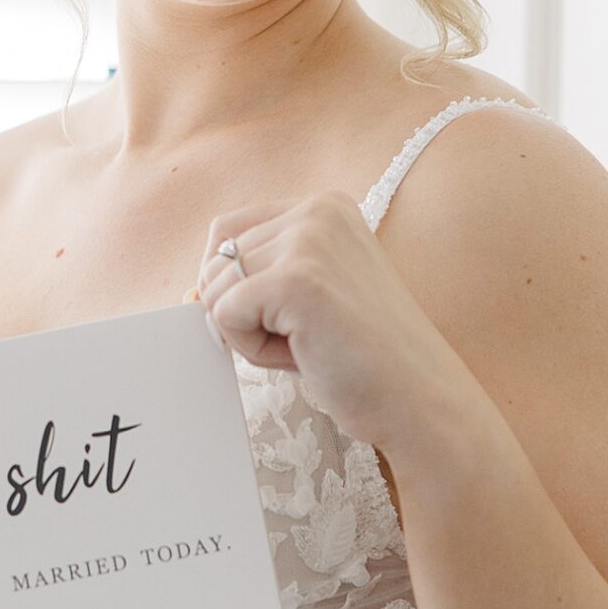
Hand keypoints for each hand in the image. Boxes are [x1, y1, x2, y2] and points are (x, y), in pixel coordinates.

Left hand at [189, 190, 457, 454]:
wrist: (418, 401)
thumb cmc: (364, 360)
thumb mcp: (307, 299)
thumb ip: (255, 280)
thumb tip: (189, 292)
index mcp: (324, 207)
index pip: (226, 231)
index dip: (232, 284)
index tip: (280, 318)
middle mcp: (317, 211)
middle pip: (216, 261)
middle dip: (246, 314)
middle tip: (308, 338)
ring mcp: (309, 241)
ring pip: (216, 289)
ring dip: (248, 333)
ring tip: (309, 345)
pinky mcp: (297, 280)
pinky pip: (223, 315)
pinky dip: (251, 348)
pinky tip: (304, 354)